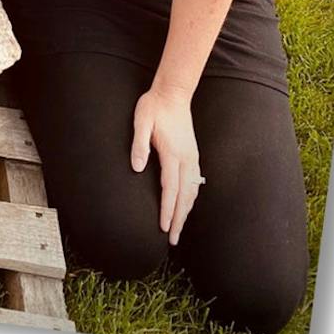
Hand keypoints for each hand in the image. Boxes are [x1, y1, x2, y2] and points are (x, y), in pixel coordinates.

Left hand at [130, 87, 203, 245]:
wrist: (174, 93)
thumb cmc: (153, 106)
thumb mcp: (140, 120)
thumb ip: (139, 144)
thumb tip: (137, 167)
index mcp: (173, 153)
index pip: (170, 188)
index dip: (167, 210)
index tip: (164, 228)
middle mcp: (186, 158)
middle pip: (184, 196)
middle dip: (179, 220)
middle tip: (173, 240)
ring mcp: (192, 157)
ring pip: (192, 191)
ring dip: (186, 212)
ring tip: (179, 229)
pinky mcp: (193, 155)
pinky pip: (196, 182)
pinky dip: (192, 199)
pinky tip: (188, 206)